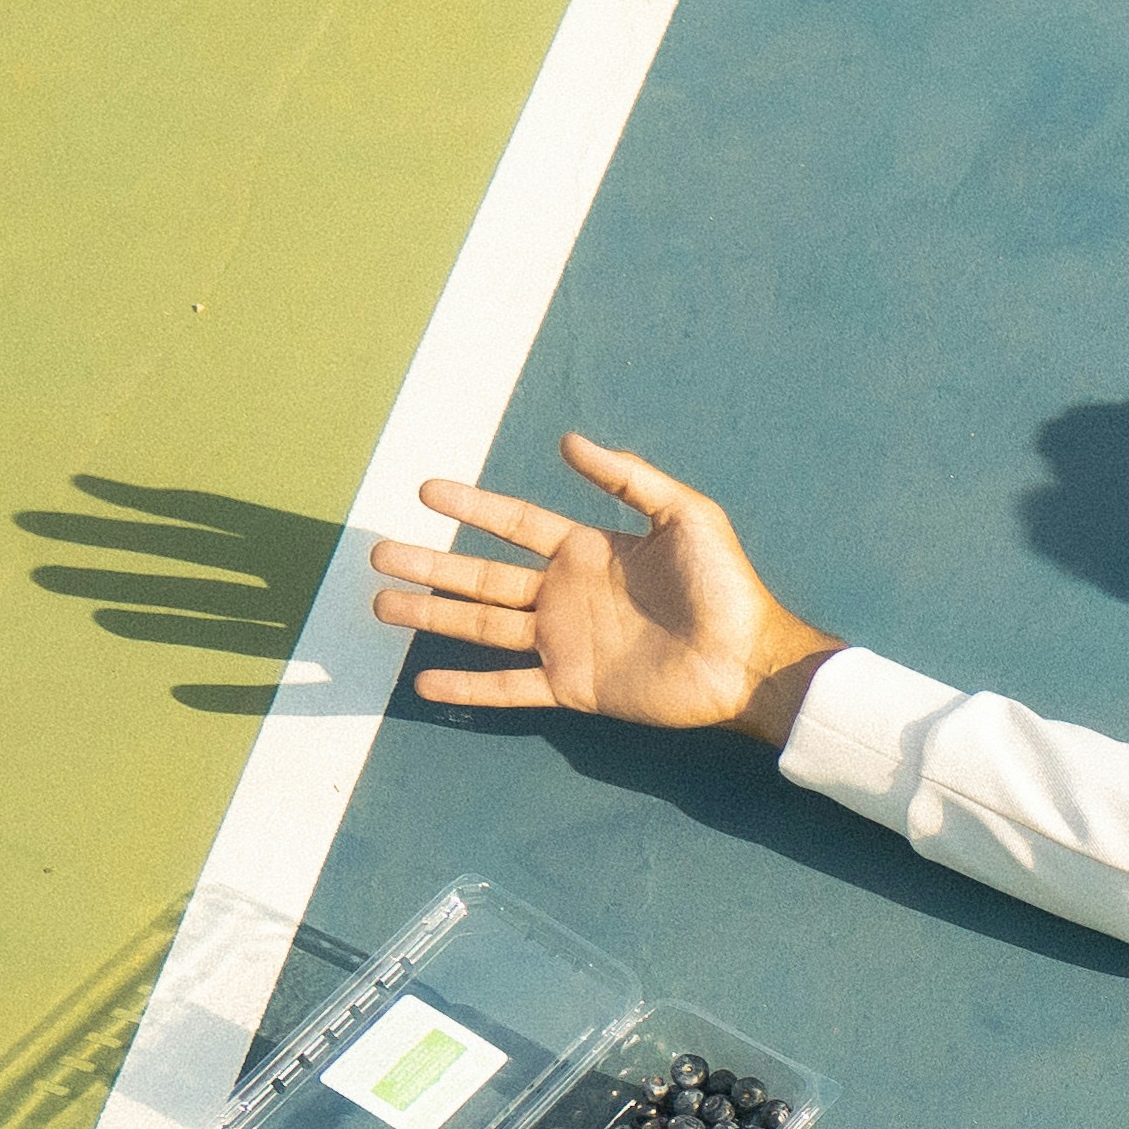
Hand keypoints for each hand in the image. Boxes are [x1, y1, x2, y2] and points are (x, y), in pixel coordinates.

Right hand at [369, 432, 843, 741]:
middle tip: (378, 555)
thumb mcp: (685, 515)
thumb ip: (628, 477)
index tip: (425, 492)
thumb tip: (567, 441)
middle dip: (430, 565)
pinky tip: (424, 683)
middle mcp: (566, 595)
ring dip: (432, 616)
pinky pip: (511, 686)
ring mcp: (567, 642)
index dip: (471, 507)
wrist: (750, 658)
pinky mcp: (576, 686)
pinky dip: (469, 687)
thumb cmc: (728, 586)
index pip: (514, 524)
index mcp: (587, 551)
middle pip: (482, 576)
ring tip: (382, 606)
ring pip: (483, 626)